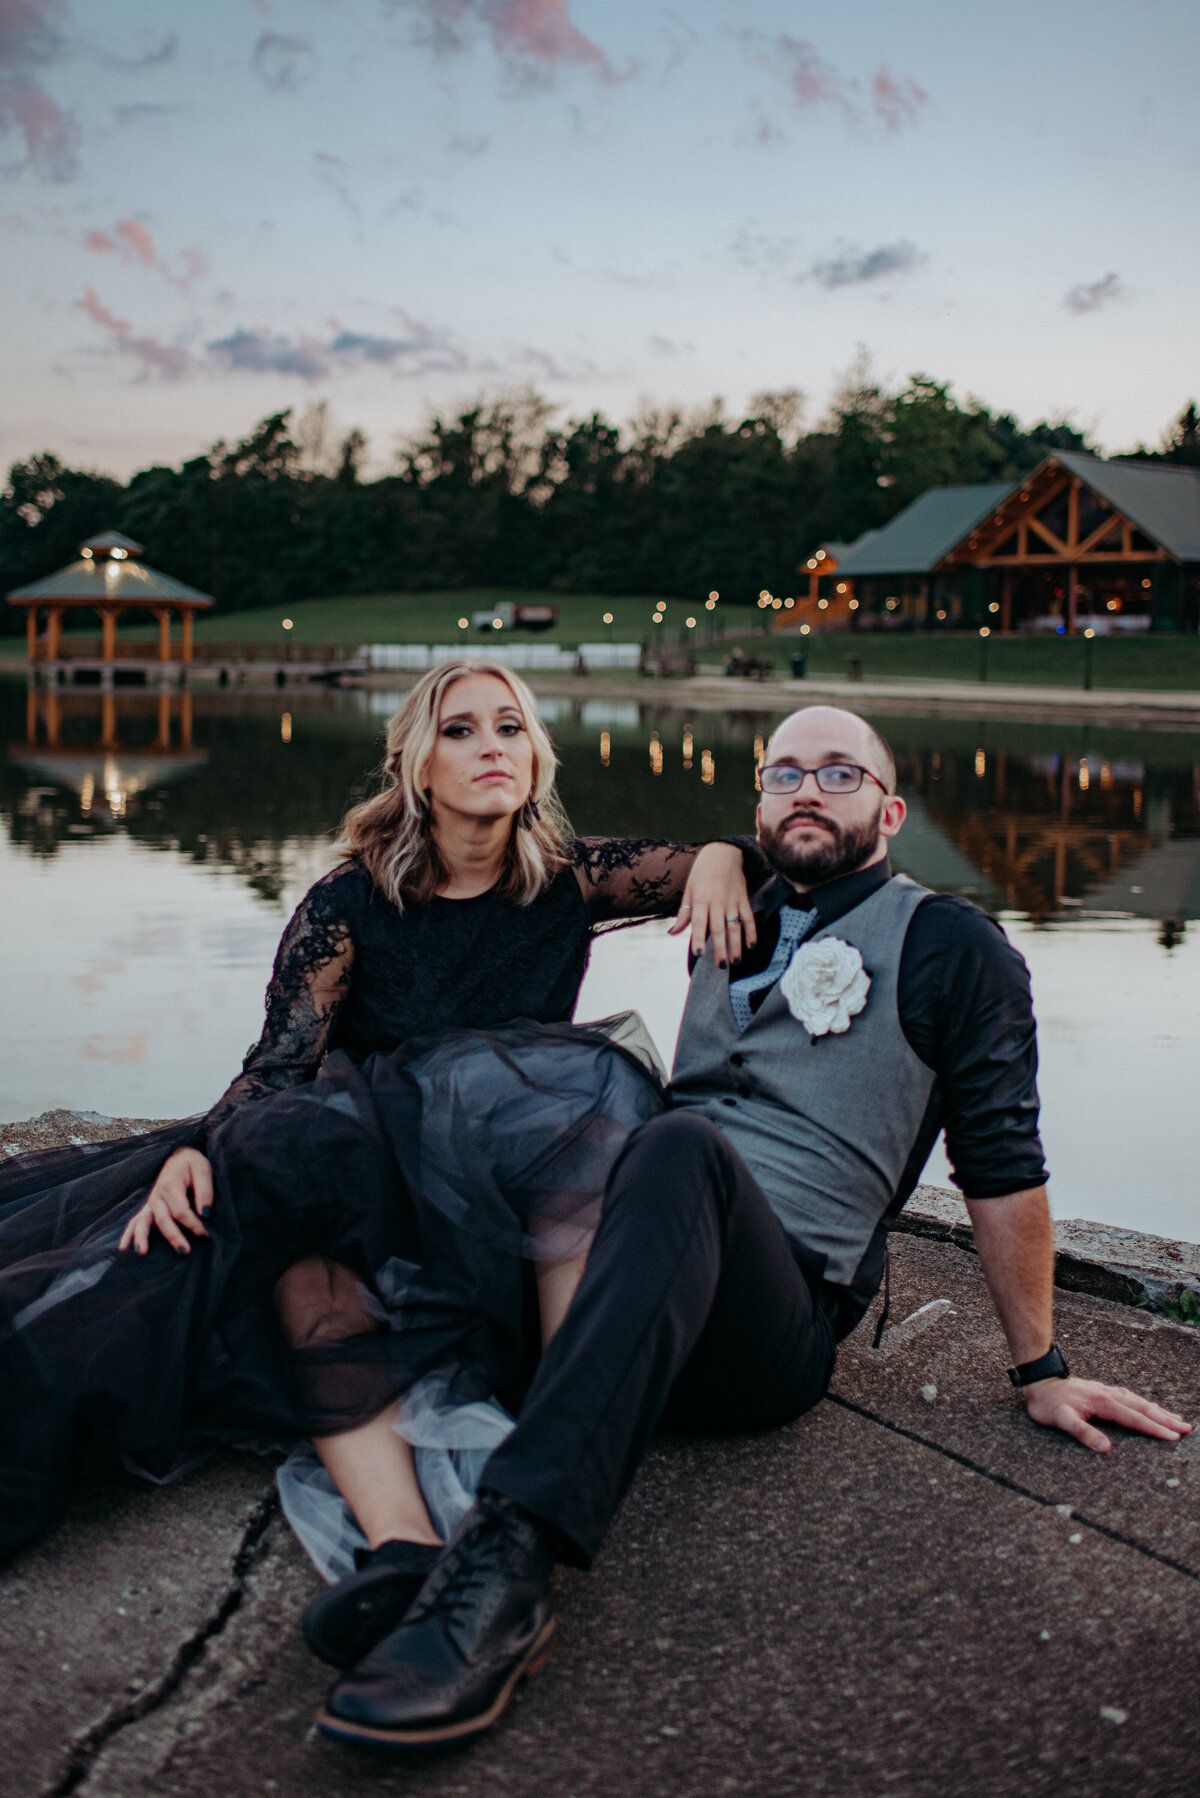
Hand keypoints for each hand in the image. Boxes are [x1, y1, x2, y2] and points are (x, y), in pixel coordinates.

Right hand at [118, 1147, 213, 1256]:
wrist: (179, 1155)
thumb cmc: (192, 1164)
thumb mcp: (203, 1170)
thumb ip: (205, 1191)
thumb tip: (205, 1213)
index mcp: (170, 1185)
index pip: (181, 1211)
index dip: (194, 1224)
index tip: (206, 1234)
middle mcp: (157, 1195)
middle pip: (163, 1219)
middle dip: (173, 1236)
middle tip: (184, 1252)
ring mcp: (151, 1202)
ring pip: (143, 1221)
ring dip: (142, 1237)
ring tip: (141, 1252)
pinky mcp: (149, 1207)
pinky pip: (135, 1221)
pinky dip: (128, 1234)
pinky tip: (123, 1248)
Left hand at [669, 842, 757, 967]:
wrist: (723, 852)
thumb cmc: (702, 873)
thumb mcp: (689, 890)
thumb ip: (683, 914)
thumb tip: (672, 933)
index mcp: (701, 899)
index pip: (698, 922)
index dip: (698, 938)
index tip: (699, 954)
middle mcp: (717, 901)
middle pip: (719, 928)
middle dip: (720, 948)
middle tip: (721, 966)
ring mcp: (732, 900)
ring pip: (735, 925)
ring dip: (736, 944)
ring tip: (736, 961)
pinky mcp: (744, 899)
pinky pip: (749, 917)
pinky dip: (752, 931)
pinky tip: (751, 945)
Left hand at [1023, 1375, 1191, 1453]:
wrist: (1039, 1381)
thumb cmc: (1048, 1404)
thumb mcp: (1060, 1420)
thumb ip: (1082, 1432)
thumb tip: (1105, 1448)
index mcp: (1102, 1402)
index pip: (1134, 1418)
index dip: (1154, 1428)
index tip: (1173, 1437)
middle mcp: (1108, 1394)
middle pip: (1142, 1407)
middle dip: (1165, 1419)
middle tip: (1187, 1429)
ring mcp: (1107, 1391)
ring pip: (1139, 1401)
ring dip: (1159, 1410)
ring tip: (1177, 1419)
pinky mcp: (1103, 1391)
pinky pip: (1130, 1397)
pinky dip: (1144, 1404)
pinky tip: (1149, 1407)